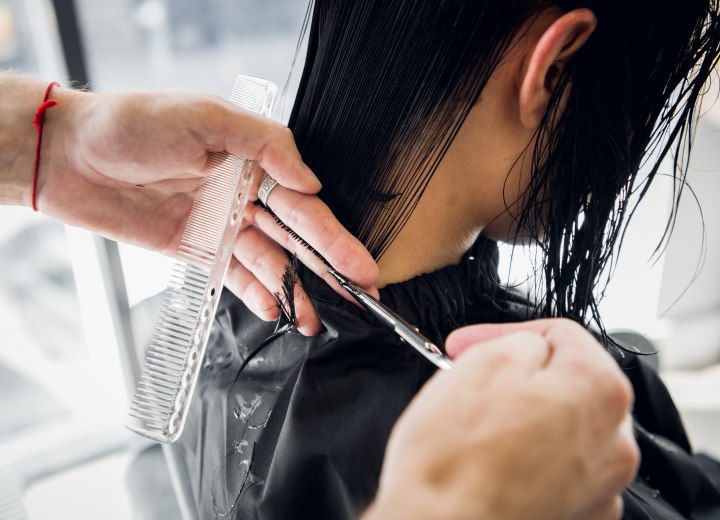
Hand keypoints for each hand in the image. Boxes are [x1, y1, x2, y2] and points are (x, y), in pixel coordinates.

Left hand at [37, 86, 377, 334]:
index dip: (334, 237)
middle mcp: (242, 193)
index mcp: (252, 160)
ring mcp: (221, 224)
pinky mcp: (197, 249)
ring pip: (269, 262)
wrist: (72, 158)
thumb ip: (265, 144)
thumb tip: (310, 181)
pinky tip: (276, 311)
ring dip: (295, 290)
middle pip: (295, 237)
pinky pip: (234, 276)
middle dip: (329, 267)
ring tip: (318, 319)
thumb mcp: (206, 116)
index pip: (303, 203)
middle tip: (360, 295)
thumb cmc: (134, 125)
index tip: (359, 266)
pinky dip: (256, 294)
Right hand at [366, 319, 638, 519]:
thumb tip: (528, 349)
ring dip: (524, 416)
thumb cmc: (456, 461)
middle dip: (520, 374)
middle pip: (566, 383)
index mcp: (600, 392)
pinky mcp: (574, 516)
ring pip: (560, 427)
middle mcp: (613, 443)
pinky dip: (527, 457)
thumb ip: (521, 341)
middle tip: (473, 375)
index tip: (472, 343)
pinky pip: (555, 469)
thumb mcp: (486, 362)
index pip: (560, 336)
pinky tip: (490, 459)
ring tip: (477, 422)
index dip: (504, 331)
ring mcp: (598, 488)